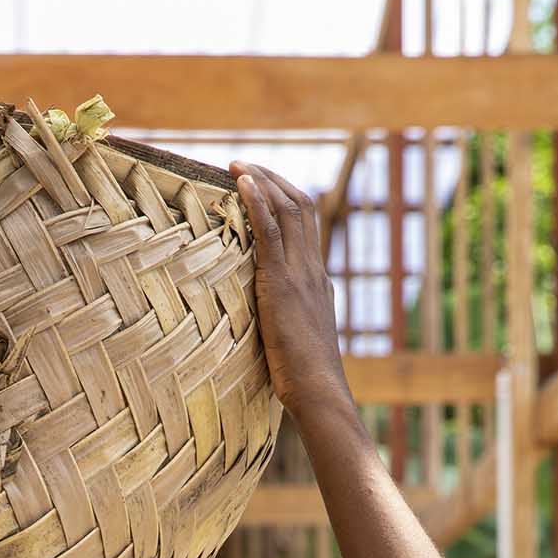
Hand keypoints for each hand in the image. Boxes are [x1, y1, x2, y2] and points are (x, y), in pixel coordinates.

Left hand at [230, 161, 352, 419]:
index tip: (263, 186)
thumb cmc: (303, 381)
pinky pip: (270, 232)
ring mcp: (301, 275)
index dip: (285, 201)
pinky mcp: (283, 284)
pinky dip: (257, 201)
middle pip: (300, 208)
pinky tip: (242, 183)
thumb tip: (266, 330)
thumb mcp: (295, 344)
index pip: (307, 227)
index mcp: (318, 282)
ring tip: (238, 165)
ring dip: (262, 182)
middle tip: (246, 166)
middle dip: (273, 181)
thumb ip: (285, 325)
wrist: (319, 392)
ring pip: (287, 211)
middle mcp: (313, 271)